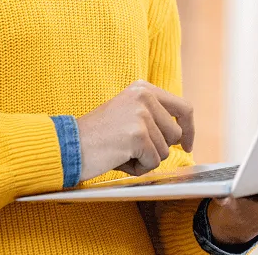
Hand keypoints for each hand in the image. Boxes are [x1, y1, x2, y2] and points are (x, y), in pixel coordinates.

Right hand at [76, 80, 194, 178]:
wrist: (68, 145)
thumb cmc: (97, 136)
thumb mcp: (127, 114)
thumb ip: (153, 117)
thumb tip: (182, 135)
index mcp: (143, 88)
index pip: (183, 108)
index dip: (189, 129)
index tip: (188, 145)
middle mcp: (144, 96)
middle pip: (175, 134)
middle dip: (158, 148)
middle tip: (130, 148)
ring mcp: (141, 114)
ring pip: (165, 151)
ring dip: (145, 159)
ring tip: (121, 151)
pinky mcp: (138, 134)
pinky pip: (153, 162)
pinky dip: (138, 168)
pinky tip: (118, 159)